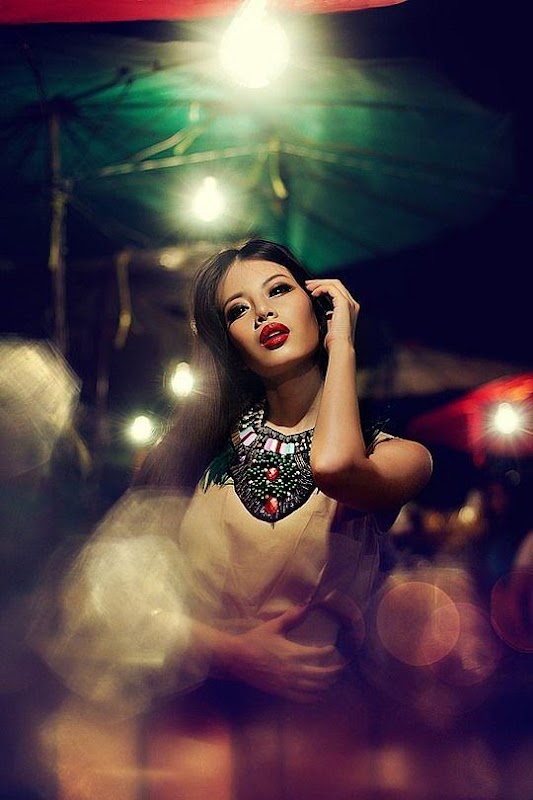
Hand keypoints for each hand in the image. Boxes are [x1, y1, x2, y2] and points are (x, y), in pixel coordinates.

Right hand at [225, 605, 345, 702]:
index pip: (318, 654)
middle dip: (334, 672)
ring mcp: (287, 683)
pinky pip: (302, 698)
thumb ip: (290, 617)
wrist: (237, 658)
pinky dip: (313, 697)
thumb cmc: (255, 640)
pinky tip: (318, 694)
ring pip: (314, 688)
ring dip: (326, 684)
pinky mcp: (281, 692)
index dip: (329, 652)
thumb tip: (305, 606)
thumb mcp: (273, 626)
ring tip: (332, 680)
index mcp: (293, 653)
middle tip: (341, 668)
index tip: (333, 648)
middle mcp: (293, 670)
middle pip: (321, 675)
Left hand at [305, 278, 359, 351]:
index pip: (337, 291)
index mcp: (349, 309)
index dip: (324, 287)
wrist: (340, 348)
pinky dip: (321, 288)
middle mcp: (352, 304)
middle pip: (336, 284)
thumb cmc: (334, 342)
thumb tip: (322, 312)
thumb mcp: (329, 325)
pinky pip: (332, 288)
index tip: (311, 290)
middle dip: (320, 282)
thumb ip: (328, 316)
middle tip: (308, 284)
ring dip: (320, 283)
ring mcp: (349, 303)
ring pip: (334, 284)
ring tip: (309, 287)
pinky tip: (314, 293)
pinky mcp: (344, 304)